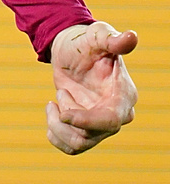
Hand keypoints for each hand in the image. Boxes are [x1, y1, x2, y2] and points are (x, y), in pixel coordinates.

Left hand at [47, 20, 137, 153]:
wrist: (70, 51)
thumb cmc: (86, 42)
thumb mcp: (97, 36)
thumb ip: (112, 39)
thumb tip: (131, 36)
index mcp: (123, 95)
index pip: (110, 120)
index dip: (86, 121)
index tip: (63, 113)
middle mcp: (116, 113)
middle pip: (92, 135)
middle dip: (67, 118)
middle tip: (61, 92)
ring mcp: (101, 123)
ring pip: (79, 144)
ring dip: (58, 125)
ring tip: (55, 101)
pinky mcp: (86, 128)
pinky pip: (72, 147)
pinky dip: (56, 136)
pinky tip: (51, 113)